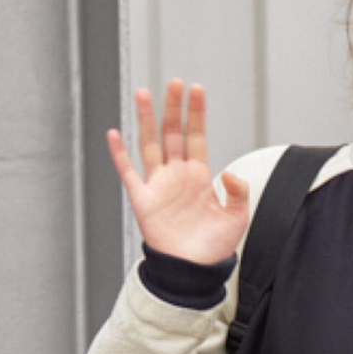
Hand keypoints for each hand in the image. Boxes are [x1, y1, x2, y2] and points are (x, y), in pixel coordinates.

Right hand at [106, 79, 249, 264]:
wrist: (193, 271)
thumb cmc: (214, 246)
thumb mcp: (237, 217)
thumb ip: (238, 192)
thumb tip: (230, 173)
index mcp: (200, 175)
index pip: (197, 136)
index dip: (196, 113)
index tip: (196, 89)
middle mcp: (178, 175)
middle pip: (173, 133)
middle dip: (174, 107)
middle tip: (174, 82)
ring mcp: (159, 184)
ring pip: (150, 144)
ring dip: (147, 120)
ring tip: (144, 94)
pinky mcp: (142, 200)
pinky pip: (128, 172)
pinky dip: (119, 154)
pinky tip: (114, 134)